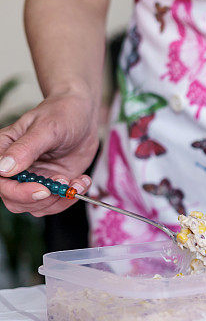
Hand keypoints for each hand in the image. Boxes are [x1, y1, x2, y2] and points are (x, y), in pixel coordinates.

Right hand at [0, 92, 98, 215]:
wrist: (82, 114)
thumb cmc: (61, 113)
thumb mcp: (46, 128)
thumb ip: (26, 148)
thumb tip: (4, 168)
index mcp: (4, 152)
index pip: (0, 181)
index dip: (18, 192)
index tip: (43, 189)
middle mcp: (16, 169)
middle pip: (15, 200)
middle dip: (42, 200)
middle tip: (64, 185)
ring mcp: (35, 178)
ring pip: (38, 206)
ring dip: (60, 200)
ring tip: (77, 181)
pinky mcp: (53, 183)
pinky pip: (57, 202)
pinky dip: (71, 197)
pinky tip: (82, 181)